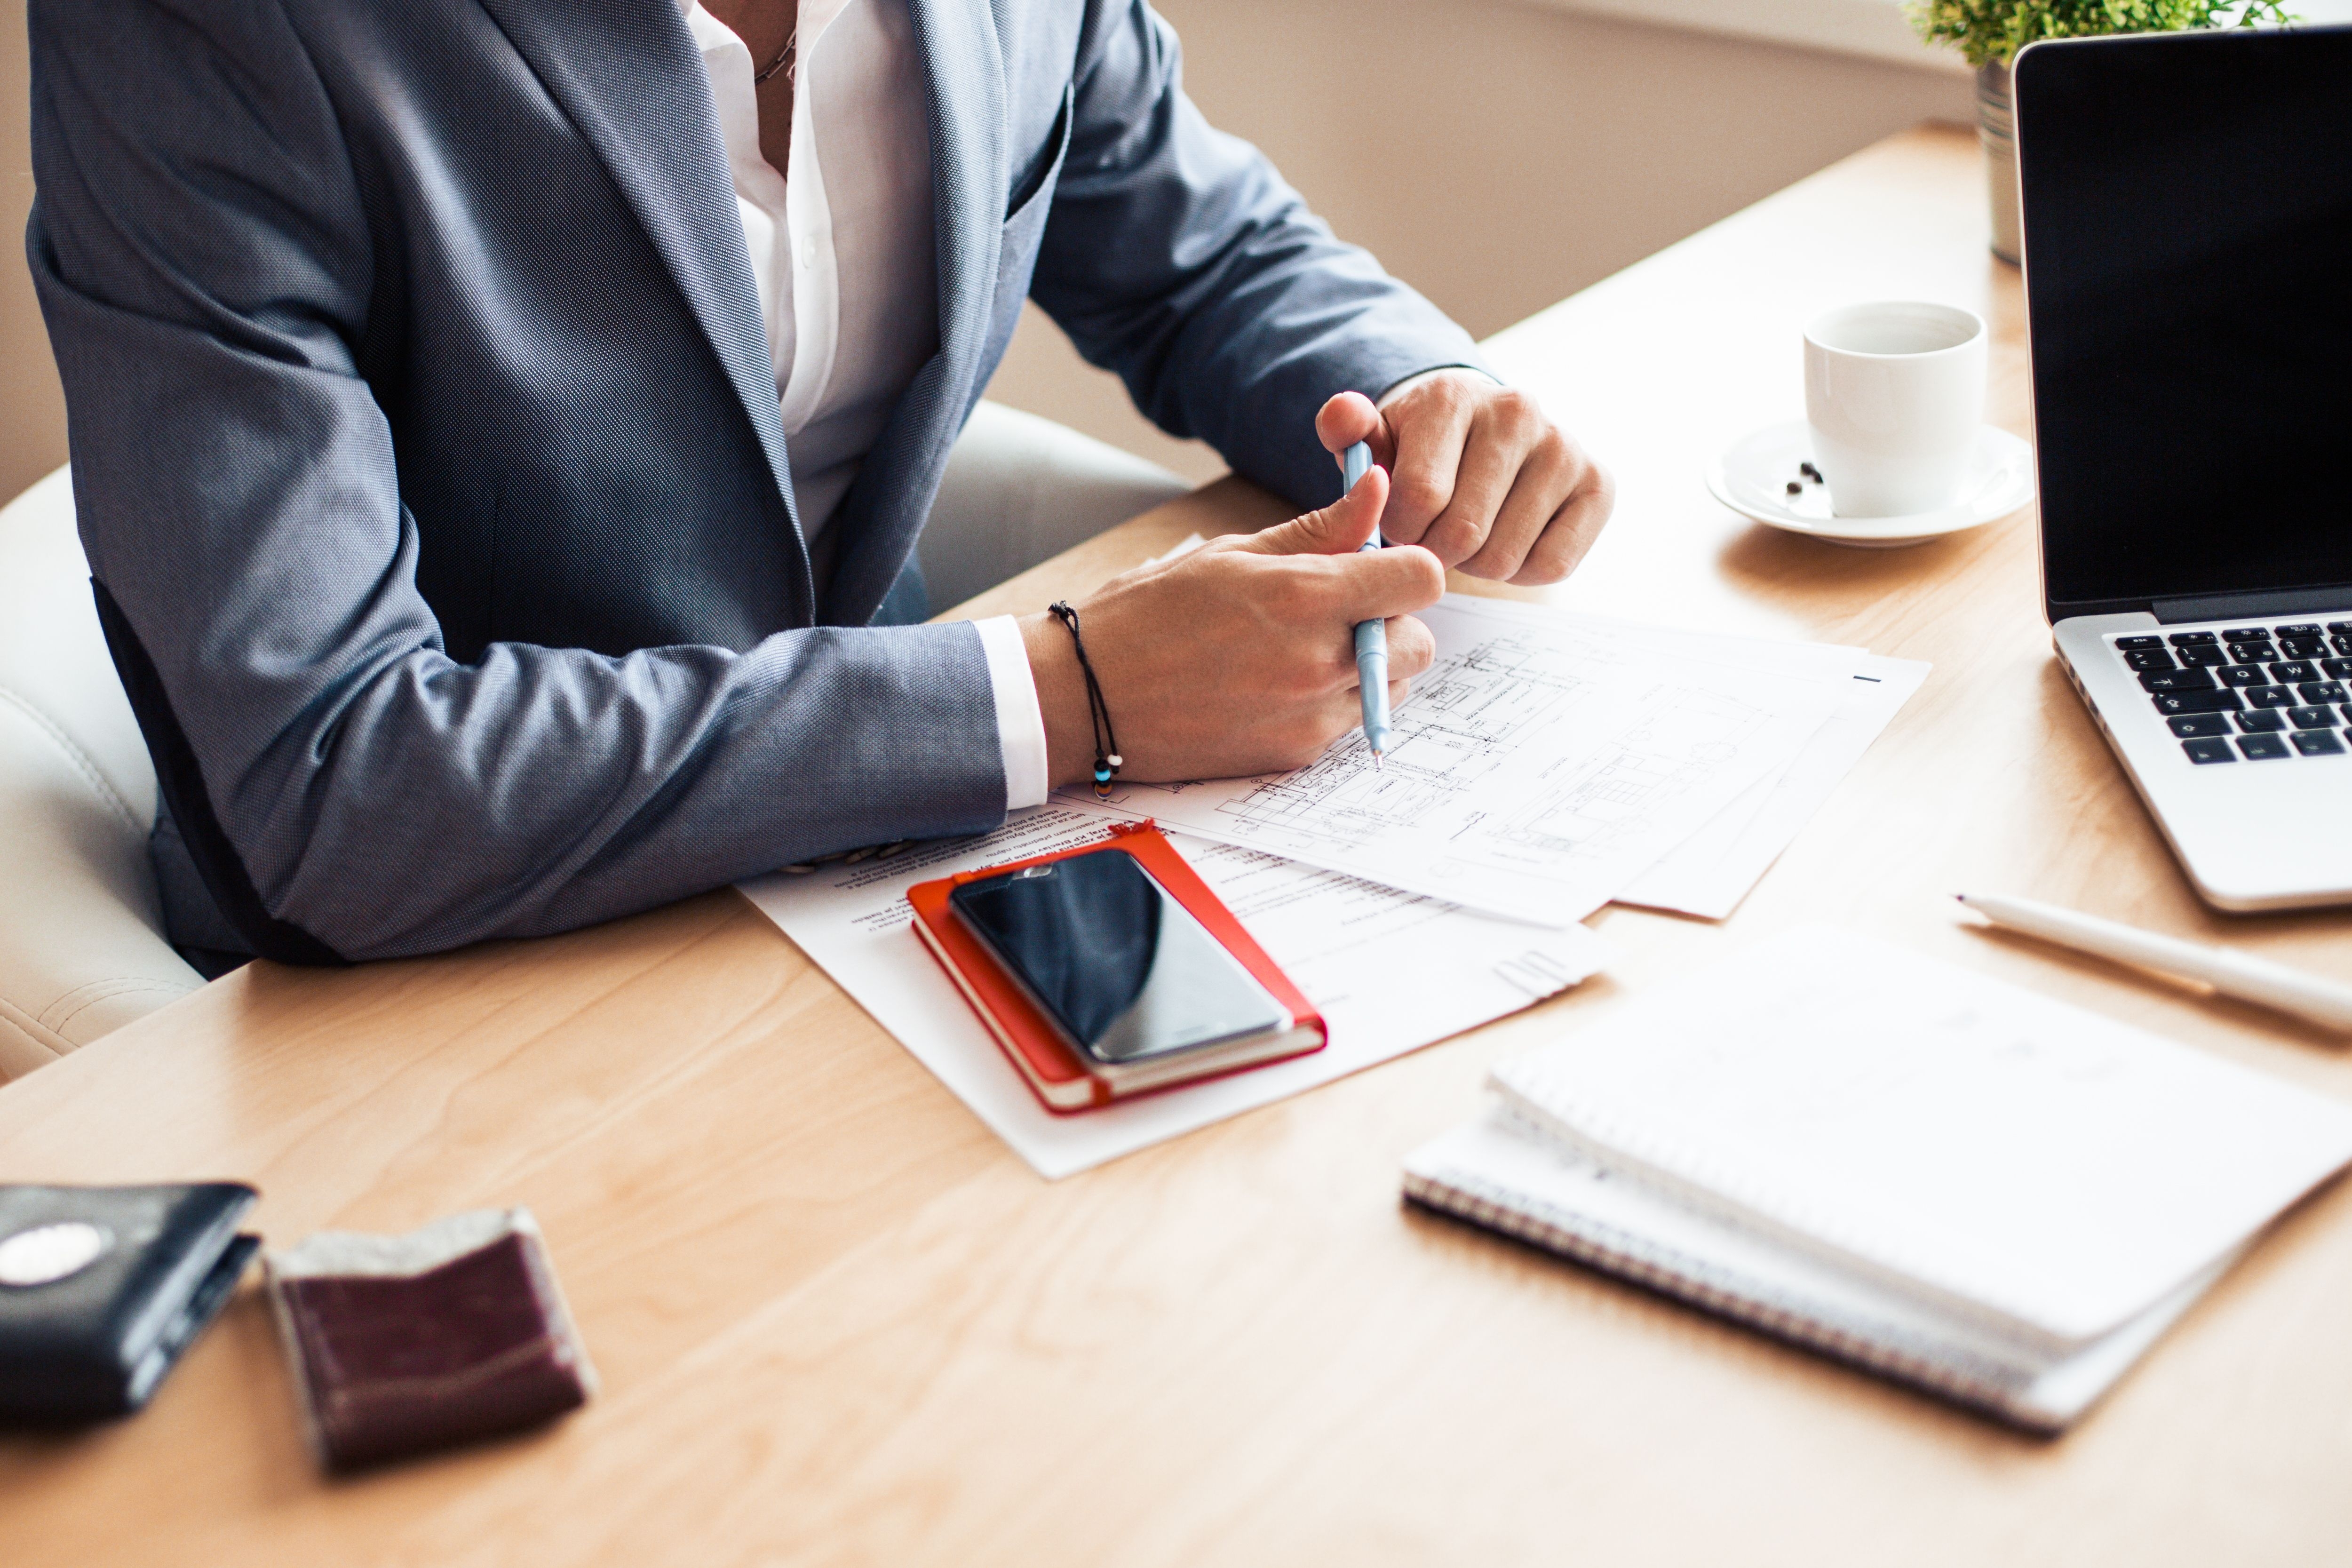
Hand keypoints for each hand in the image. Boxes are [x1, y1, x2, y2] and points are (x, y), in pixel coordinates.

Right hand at [1020, 466, 1442, 788]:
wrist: (1083, 698)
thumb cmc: (1146, 614)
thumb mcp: (1232, 555)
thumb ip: (1318, 529)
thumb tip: (1377, 489)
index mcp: (1304, 597)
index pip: (1421, 579)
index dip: (1409, 567)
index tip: (1380, 566)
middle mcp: (1317, 663)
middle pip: (1420, 644)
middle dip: (1392, 622)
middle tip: (1340, 610)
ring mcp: (1308, 717)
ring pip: (1391, 690)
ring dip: (1367, 667)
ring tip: (1302, 648)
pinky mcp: (1292, 756)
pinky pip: (1346, 725)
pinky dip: (1329, 703)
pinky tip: (1274, 685)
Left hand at [1315, 372, 1612, 584]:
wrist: (1484, 431)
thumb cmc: (1420, 448)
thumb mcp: (1375, 437)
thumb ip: (1346, 427)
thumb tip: (1343, 414)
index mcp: (1453, 398)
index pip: (1418, 498)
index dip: (1401, 529)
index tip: (1403, 518)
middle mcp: (1518, 411)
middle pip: (1462, 534)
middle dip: (1437, 550)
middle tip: (1436, 533)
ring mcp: (1564, 447)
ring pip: (1503, 557)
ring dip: (1477, 563)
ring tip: (1473, 532)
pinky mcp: (1599, 484)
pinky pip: (1550, 566)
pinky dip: (1522, 571)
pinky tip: (1510, 538)